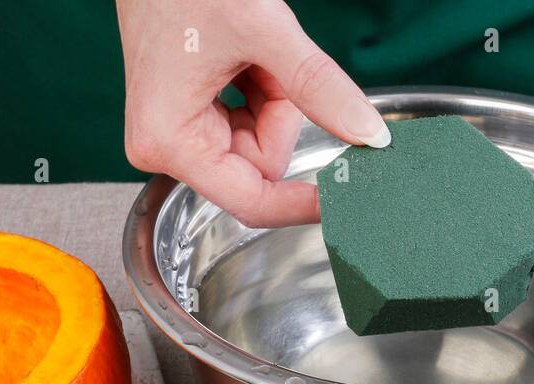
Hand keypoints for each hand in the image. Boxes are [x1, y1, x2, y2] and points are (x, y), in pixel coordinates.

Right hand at [117, 0, 388, 226]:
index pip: (250, 200)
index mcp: (170, 141)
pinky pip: (245, 123)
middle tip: (267, 61)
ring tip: (249, 50)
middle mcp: (165, 147)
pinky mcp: (186, 118)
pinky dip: (259, 91)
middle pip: (259, 165)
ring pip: (258, 142)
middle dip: (280, 114)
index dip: (298, 203)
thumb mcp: (263, 31)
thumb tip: (367, 133)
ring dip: (272, 97)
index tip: (339, 200)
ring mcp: (175, 133)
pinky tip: (242, 57)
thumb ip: (319, 87)